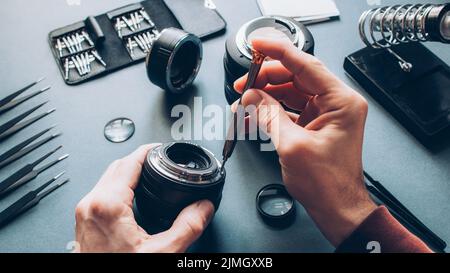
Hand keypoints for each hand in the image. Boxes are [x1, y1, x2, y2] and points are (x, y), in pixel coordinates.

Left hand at [75, 144, 214, 252]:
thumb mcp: (163, 253)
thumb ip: (188, 226)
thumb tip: (204, 207)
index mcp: (107, 205)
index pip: (129, 162)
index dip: (148, 151)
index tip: (159, 148)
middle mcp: (90, 205)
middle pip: (116, 166)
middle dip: (139, 160)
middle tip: (158, 161)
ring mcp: (84, 214)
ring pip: (106, 178)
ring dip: (127, 172)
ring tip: (148, 174)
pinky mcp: (84, 223)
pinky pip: (101, 192)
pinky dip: (118, 186)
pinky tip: (132, 194)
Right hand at [234, 38, 376, 245]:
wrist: (337, 208)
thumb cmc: (328, 185)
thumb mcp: (291, 146)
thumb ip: (268, 115)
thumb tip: (251, 97)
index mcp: (341, 102)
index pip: (305, 65)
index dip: (277, 52)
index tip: (258, 45)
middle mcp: (337, 103)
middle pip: (297, 76)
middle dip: (267, 78)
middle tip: (244, 83)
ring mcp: (327, 114)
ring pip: (292, 91)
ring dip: (267, 95)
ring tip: (245, 101)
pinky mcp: (317, 124)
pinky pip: (291, 107)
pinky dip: (272, 109)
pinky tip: (255, 112)